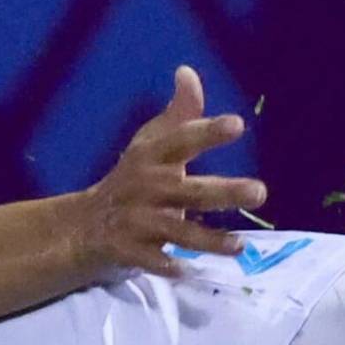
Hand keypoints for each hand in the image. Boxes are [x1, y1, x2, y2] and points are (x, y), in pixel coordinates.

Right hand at [76, 67, 266, 277]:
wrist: (84, 224)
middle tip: (261, 191)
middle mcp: (146, 187)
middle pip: (189, 190)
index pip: (182, 140)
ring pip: (177, 231)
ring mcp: (136, 221)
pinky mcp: (127, 250)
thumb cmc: (131, 177)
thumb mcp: (150, 143)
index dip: (208, 132)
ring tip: (240, 246)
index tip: (238, 125)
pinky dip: (167, 267)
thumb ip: (178, 114)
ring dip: (209, 240)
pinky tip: (191, 273)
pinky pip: (151, 261)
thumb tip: (188, 71)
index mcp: (152, 157)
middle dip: (224, 192)